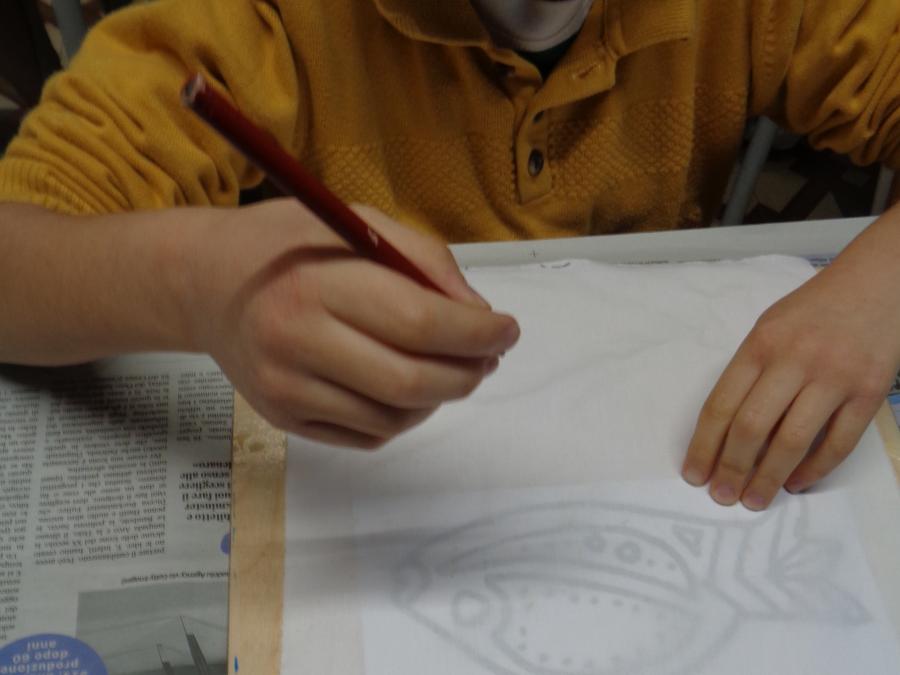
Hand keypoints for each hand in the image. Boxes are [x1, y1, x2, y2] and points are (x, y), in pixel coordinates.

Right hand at [186, 198, 518, 447]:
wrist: (205, 284)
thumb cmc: (290, 244)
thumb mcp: (359, 224)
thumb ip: (425, 263)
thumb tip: (478, 319)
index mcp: (318, 284)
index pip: (418, 323)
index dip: (477, 334)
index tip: (507, 330)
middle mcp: (296, 343)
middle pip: (411, 382)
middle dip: (468, 374)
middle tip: (487, 357)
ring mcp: (286, 390)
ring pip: (395, 417)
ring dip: (439, 396)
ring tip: (444, 366)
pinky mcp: (284, 420)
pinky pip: (368, 435)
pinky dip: (403, 414)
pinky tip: (401, 384)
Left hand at [681, 220, 899, 509]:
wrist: (878, 283)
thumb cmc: (815, 309)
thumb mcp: (770, 326)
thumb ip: (749, 370)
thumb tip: (725, 427)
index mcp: (760, 345)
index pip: (722, 405)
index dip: (704, 445)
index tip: (694, 474)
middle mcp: (794, 361)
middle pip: (752, 427)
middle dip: (732, 468)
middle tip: (722, 497)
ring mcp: (834, 378)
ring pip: (792, 441)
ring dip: (769, 477)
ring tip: (754, 500)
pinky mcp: (869, 392)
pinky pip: (838, 442)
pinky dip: (814, 469)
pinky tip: (796, 482)